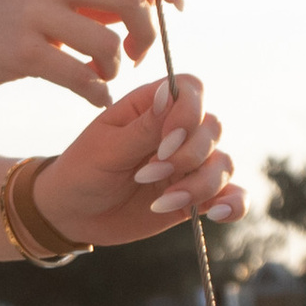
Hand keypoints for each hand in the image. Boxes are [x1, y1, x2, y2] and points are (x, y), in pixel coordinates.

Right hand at [0, 0, 182, 107]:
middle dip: (148, 30)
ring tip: (102, 74)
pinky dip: (96, 92)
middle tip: (137, 52)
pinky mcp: (18, 51)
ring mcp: (29, 12)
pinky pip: (80, 75)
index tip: (176, 3)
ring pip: (109, 40)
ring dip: (116, 65)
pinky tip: (91, 96)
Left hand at [30, 72, 242, 247]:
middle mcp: (176, 131)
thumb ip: (142, 128)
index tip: (165, 143)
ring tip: (162, 203)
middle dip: (187, 155)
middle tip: (145, 175)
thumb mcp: (105, 149)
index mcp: (150, 107)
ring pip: (223, 163)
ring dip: (200, 185)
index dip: (189, 113)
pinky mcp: (196, 196)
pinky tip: (216, 214)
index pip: (191, 90)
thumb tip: (169, 92)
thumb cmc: (82, 172)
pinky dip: (233, 203)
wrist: (73, 215)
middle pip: (212, 127)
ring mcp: (188, 164)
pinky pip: (231, 195)